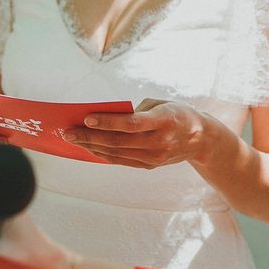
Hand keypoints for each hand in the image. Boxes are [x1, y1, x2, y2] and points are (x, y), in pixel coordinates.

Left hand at [62, 99, 208, 168]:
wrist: (201, 139)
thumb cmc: (177, 114)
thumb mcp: (161, 103)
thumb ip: (136, 111)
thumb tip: (106, 119)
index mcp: (164, 121)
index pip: (131, 123)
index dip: (108, 122)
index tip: (86, 118)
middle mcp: (159, 142)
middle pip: (118, 141)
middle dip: (89, 137)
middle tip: (67, 132)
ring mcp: (154, 157)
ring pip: (116, 153)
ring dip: (91, 146)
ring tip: (72, 140)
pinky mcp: (149, 165)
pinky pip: (120, 160)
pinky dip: (102, 155)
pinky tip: (87, 148)